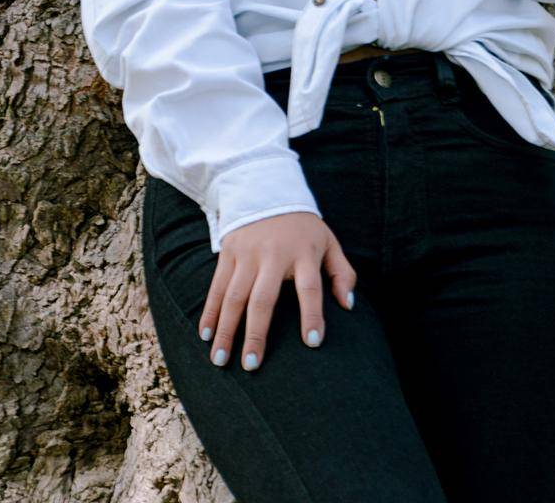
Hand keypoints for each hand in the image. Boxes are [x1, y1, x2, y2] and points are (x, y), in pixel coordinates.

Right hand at [199, 212, 356, 370]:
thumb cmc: (303, 228)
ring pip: (234, 296)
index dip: (313, 315)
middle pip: (263, 298)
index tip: (313, 343)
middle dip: (256, 333)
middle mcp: (273, 254)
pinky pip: (217, 286)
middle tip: (251, 365)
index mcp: (303, 253)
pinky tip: (205, 335)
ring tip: (220, 360)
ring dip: (226, 330)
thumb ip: (342, 273)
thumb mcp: (329, 242)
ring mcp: (248, 253)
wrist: (267, 189)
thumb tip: (348, 306)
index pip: (310, 288)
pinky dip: (209, 311)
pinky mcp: (229, 251)